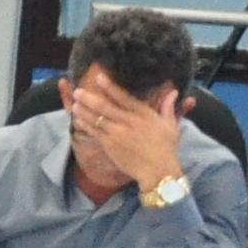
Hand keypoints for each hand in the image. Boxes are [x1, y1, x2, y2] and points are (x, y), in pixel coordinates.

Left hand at [64, 73, 183, 192]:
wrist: (158, 170)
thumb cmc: (166, 148)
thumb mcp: (170, 125)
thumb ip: (168, 107)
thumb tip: (174, 91)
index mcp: (143, 114)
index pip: (123, 97)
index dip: (110, 87)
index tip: (98, 77)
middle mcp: (129, 122)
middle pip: (105, 107)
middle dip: (89, 98)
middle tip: (77, 91)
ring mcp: (118, 134)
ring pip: (96, 119)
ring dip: (83, 110)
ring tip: (73, 103)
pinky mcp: (110, 145)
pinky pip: (94, 132)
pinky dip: (85, 124)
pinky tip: (77, 119)